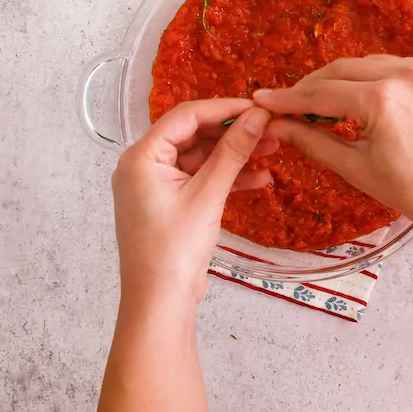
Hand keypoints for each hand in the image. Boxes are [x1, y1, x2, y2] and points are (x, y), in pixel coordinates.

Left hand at [110, 99, 273, 307]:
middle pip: (194, 135)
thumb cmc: (173, 250)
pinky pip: (200, 180)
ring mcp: (156, 186)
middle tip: (270, 130)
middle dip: (233, 133)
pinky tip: (258, 179)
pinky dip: (226, 178)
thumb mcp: (208, 195)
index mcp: (141, 157)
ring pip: (201, 158)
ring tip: (271, 153)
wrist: (159, 303)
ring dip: (234, 156)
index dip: (225, 108)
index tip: (259, 108)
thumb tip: (257, 117)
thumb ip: (233, 152)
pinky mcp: (170, 204)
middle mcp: (143, 166)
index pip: (186, 116)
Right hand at [252, 55, 412, 237]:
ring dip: (347, 78)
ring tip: (328, 99)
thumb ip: (315, 141)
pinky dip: (381, 77)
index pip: (322, 94)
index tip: (265, 100)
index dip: (289, 99)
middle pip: (345, 69)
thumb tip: (279, 127)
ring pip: (373, 63)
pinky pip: (404, 67)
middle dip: (315, 85)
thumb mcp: (358, 169)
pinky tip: (369, 95)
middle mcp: (407, 75)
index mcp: (382, 99)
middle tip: (292, 102)